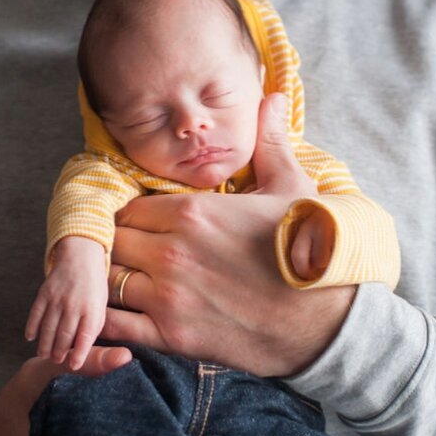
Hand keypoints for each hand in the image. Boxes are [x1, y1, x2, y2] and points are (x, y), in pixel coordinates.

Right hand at [25, 237, 107, 367]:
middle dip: (59, 352)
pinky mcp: (44, 292)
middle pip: (63, 334)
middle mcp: (74, 304)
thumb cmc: (94, 285)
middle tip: (56, 361)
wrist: (80, 256)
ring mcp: (57, 298)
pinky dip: (32, 327)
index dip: (79, 353)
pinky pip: (36, 313)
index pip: (85, 336)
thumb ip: (93, 325)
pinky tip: (30, 337)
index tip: (74, 366)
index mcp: (92, 308)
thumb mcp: (100, 305)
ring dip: (44, 344)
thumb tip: (82, 348)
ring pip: (48, 327)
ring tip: (44, 354)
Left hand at [105, 94, 354, 375]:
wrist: (329, 320)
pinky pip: (114, 325)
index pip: (129, 206)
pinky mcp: (171, 338)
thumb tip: (270, 98)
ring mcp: (167, 297)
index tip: (142, 223)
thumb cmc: (311, 252)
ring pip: (106, 279)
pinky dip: (108, 319)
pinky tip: (119, 315)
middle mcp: (171, 251)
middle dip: (118, 243)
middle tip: (129, 251)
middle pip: (112, 240)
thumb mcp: (292, 190)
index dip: (133, 214)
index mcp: (193, 212)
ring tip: (124, 281)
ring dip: (110, 279)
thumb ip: (269, 142)